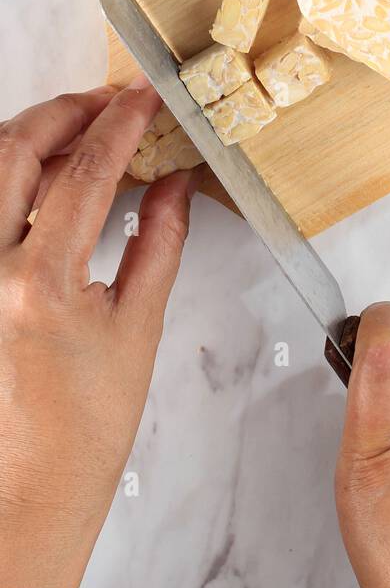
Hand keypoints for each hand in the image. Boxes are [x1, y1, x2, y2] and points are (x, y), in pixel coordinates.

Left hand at [0, 78, 201, 587]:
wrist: (30, 489)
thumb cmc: (84, 428)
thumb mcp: (139, 328)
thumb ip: (158, 241)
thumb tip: (175, 181)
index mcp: (41, 283)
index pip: (85, 172)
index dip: (119, 123)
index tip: (143, 97)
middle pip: (14, 150)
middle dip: (64, 111)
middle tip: (106, 101)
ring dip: (28, 137)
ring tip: (75, 132)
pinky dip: (8, 177)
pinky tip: (39, 179)